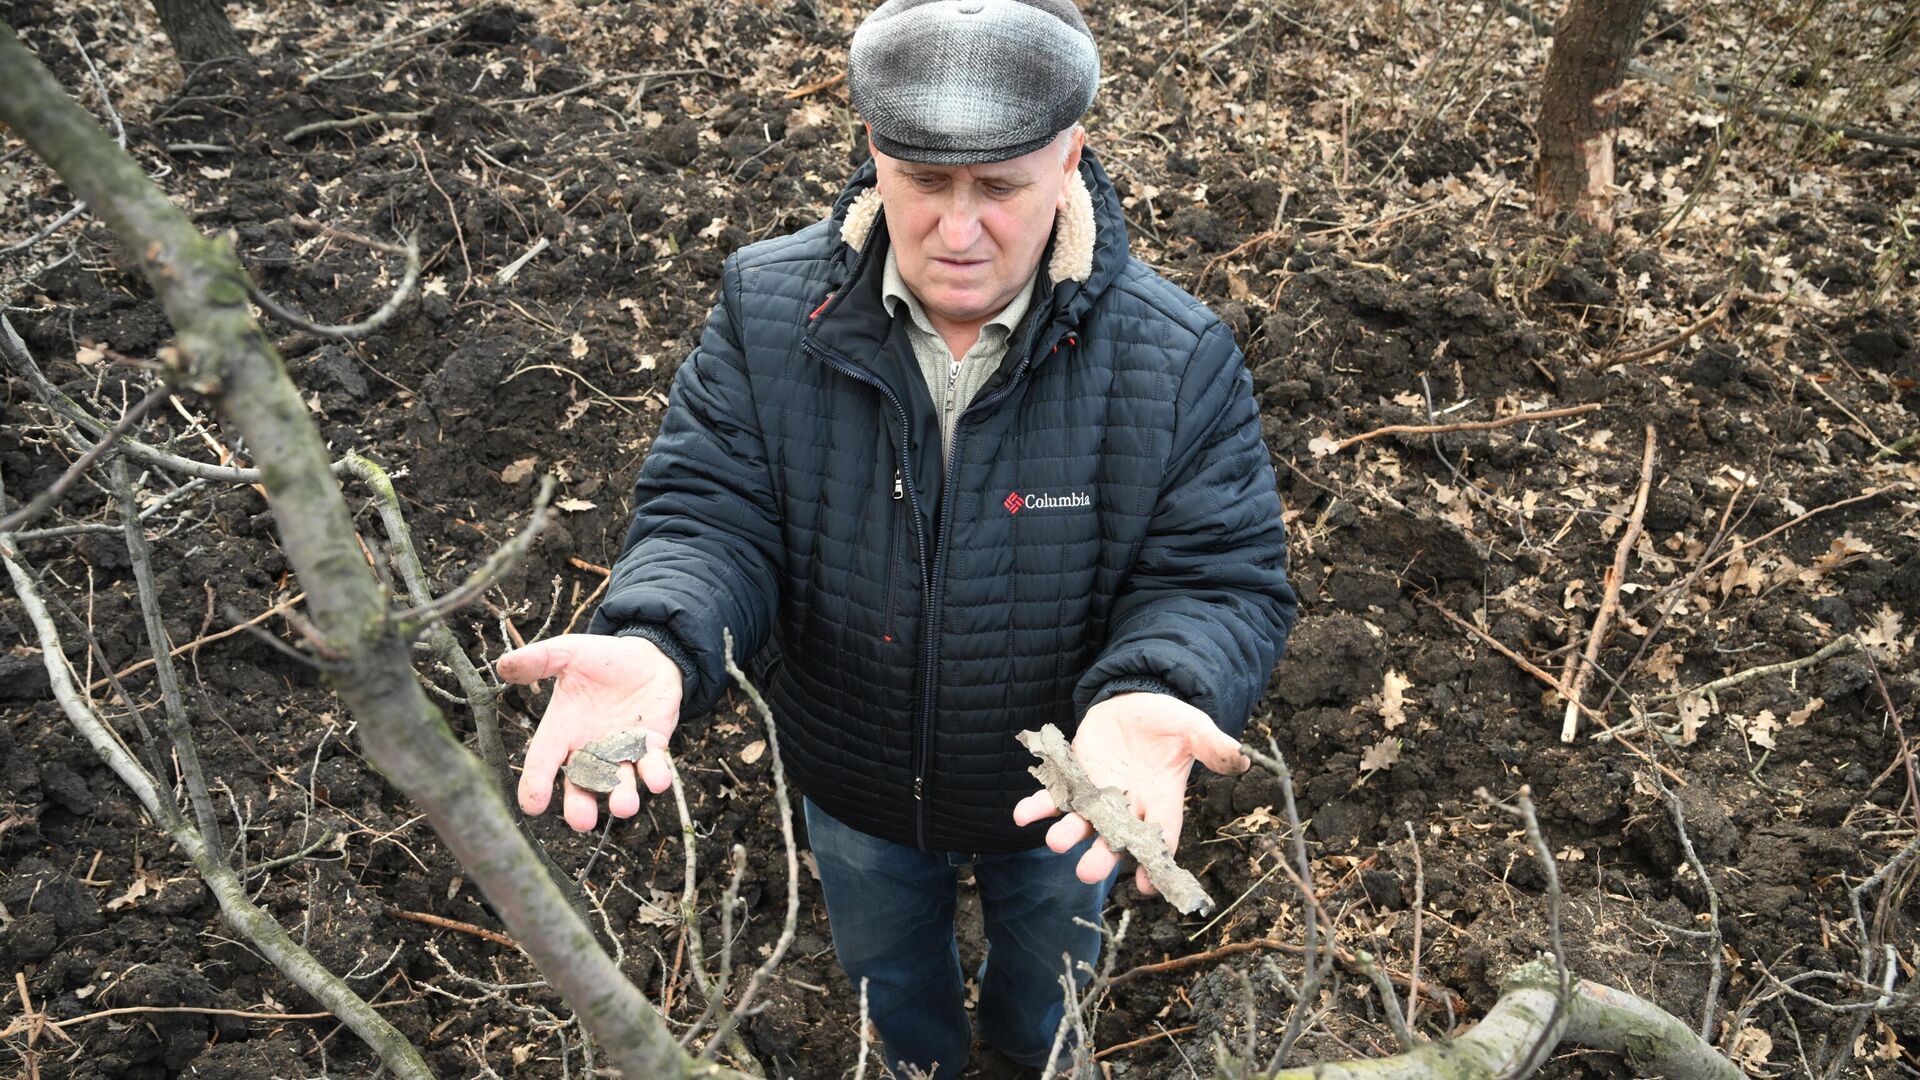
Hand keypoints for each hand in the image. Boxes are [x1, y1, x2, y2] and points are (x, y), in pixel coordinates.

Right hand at [496, 634, 682, 831]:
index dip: (535, 784)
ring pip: (619, 782)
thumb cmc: (602, 659)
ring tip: (624, 807)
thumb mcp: (569, 653)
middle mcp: (590, 748)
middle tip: (581, 821)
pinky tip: (658, 782)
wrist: (647, 656)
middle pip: (581, 785)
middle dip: (580, 806)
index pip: (544, 761)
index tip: (532, 806)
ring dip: (622, 796)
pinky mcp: (652, 746)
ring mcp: (622, 751)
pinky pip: (653, 766)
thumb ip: (539, 660)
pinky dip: (656, 776)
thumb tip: (504, 664)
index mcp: (563, 730)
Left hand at [1012, 692, 1248, 892]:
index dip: (1155, 861)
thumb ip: (1211, 744)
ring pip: (1082, 822)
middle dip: (1102, 855)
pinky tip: (1022, 814)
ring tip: (1054, 841)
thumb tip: (1241, 758)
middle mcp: (1128, 805)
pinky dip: (1038, 805)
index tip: (1147, 886)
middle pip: (1116, 838)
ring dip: (1067, 833)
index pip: (1161, 838)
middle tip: (1086, 872)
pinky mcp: (1074, 777)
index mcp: (1161, 800)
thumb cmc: (1169, 722)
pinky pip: (1054, 795)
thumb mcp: (1192, 728)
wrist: (1135, 703)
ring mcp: (1098, 794)